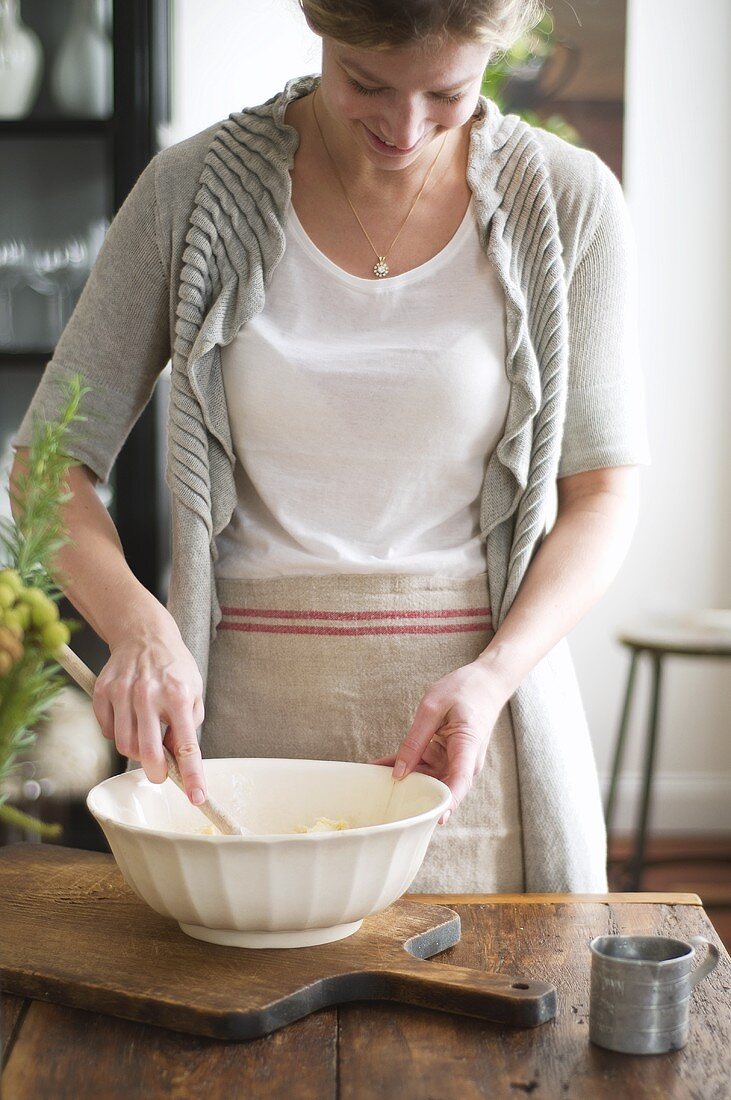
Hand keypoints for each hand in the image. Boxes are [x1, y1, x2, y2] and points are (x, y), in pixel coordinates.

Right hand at [92, 628, 206, 805]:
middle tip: (160, 774)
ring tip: (146, 735)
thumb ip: (189, 724)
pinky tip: (129, 719)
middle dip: (156, 773)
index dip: (192, 776)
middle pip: (147, 753)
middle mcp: (148, 694)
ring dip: (136, 751)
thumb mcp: (193, 690)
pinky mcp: (102, 692)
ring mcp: (122, 693)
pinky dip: (119, 734)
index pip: (187, 746)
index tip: (197, 798)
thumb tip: (176, 756)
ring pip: (124, 746)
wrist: (144, 634)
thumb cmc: (173, 666)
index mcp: (177, 695)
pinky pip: (108, 731)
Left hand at [369, 661, 504, 824]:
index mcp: (467, 746)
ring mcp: (457, 761)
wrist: (486, 683)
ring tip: (373, 780)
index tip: (431, 819)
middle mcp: (465, 761)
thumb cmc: (464, 690)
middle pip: (440, 789)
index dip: (445, 803)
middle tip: (384, 802)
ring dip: (405, 780)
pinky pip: (426, 767)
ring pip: (429, 780)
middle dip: (414, 797)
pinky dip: (407, 767)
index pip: (459, 782)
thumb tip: (399, 773)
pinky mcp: (448, 757)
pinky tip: (382, 766)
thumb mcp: (432, 708)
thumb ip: (415, 740)